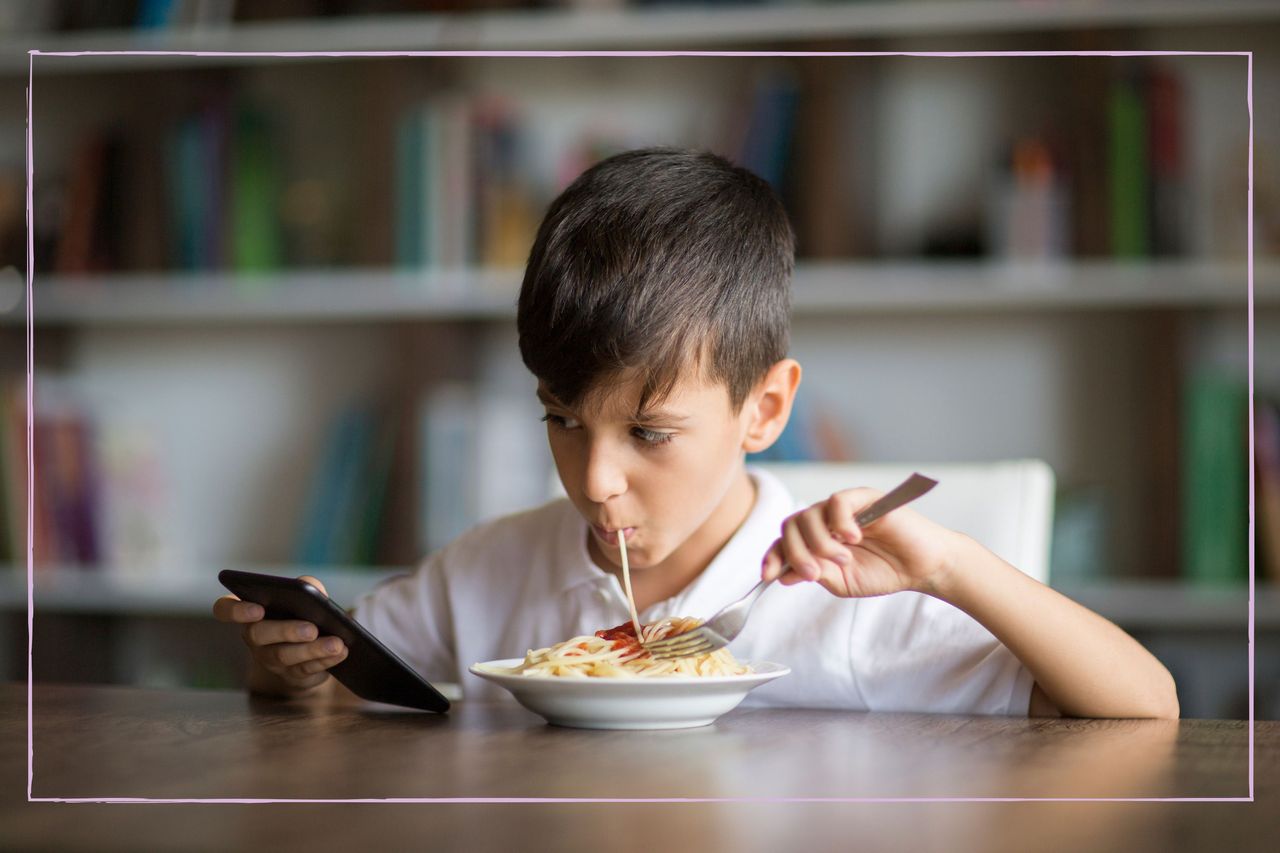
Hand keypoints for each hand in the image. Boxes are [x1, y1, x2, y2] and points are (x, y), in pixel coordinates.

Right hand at [212, 575, 348, 692]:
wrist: (311, 644)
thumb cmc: (301, 611)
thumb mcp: (304, 596)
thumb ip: (306, 586)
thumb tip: (312, 589)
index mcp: (248, 611)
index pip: (225, 609)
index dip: (236, 610)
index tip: (257, 608)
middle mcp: (253, 637)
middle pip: (259, 635)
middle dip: (286, 631)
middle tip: (311, 628)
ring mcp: (269, 659)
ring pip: (284, 656)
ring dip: (313, 650)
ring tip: (337, 643)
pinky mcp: (291, 675)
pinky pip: (305, 670)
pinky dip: (325, 660)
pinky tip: (342, 652)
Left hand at [760, 487, 959, 597]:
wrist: (921, 567)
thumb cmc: (884, 571)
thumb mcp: (841, 581)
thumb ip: (814, 573)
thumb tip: (781, 574)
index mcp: (817, 539)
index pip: (785, 540)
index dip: (773, 555)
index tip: (768, 575)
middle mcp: (826, 520)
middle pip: (791, 525)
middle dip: (795, 552)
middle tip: (813, 573)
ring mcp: (843, 508)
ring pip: (810, 515)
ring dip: (820, 543)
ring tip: (844, 558)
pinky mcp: (863, 497)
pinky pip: (837, 502)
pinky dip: (839, 523)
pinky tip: (853, 539)